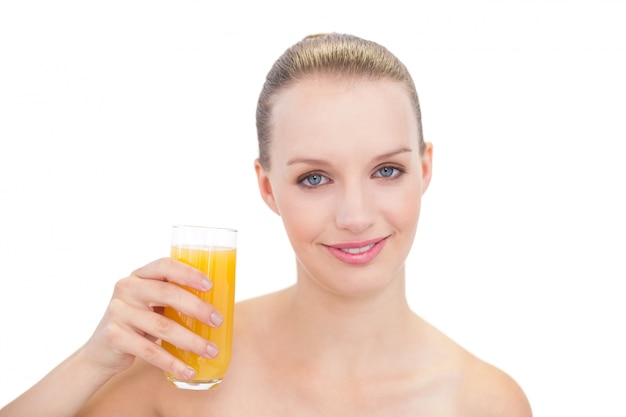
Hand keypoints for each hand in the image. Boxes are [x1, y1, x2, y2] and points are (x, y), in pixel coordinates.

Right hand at [81, 258, 220, 380]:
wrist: (100, 351)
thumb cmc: (138, 322)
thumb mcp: (151, 303)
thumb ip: (173, 297)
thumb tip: (216, 306)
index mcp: (139, 275)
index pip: (165, 266)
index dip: (188, 273)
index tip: (210, 285)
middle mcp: (126, 289)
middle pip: (168, 294)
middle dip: (197, 308)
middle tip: (217, 320)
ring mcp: (119, 312)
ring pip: (163, 326)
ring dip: (191, 341)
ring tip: (211, 351)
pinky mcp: (115, 337)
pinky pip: (150, 351)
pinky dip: (173, 363)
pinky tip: (188, 371)